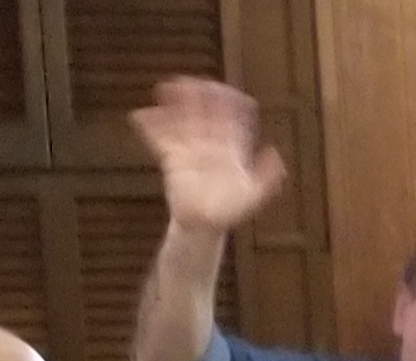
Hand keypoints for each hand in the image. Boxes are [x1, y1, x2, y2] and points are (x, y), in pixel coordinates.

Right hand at [133, 77, 287, 233]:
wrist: (206, 224)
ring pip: (182, 120)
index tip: (220, 90)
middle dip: (197, 95)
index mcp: (232, 148)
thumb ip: (268, 176)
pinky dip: (151, 127)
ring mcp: (191, 149)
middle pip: (205, 113)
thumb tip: (274, 153)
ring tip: (165, 89)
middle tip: (188, 80)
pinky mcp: (172, 158)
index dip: (227, 102)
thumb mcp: (254, 194)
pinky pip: (160, 140)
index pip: (231, 118)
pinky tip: (141, 116)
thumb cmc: (231, 209)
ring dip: (174, 104)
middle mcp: (211, 143)